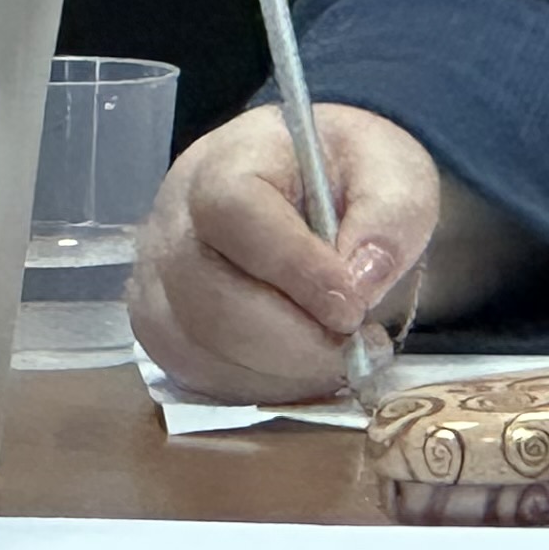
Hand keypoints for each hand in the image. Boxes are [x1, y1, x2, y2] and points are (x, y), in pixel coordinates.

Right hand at [127, 103, 437, 401]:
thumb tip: (360, 281)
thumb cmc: (345, 177)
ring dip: (283, 371)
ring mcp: (158, 278)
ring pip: (200, 347)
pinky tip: (305, 368)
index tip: (353, 306)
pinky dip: (261, 387)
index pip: (237, 213)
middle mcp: (175, 219)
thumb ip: (389, 216)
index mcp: (228, 162)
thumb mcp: (390, 171)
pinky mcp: (163, 329)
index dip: (295, 269)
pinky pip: (198, 376)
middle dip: (295, 341)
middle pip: (209, 297)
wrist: (310, 190)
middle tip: (360, 346)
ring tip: (342, 356)